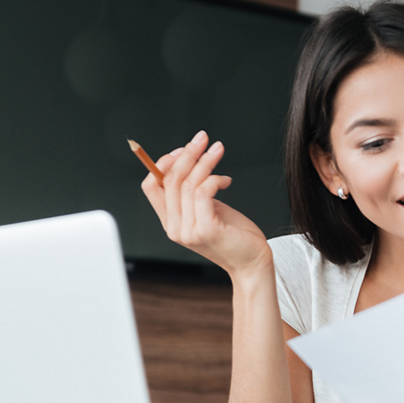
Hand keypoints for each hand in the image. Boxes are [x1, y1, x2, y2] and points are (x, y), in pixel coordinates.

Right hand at [139, 130, 270, 277]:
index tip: (183, 149)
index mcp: (171, 222)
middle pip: (169, 180)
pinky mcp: (206, 229)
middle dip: (187, 154)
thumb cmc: (235, 235)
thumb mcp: (209, 210)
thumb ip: (194, 194)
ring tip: (218, 149)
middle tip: (203, 138)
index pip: (151, 187)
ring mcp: (188, 231)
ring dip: (205, 161)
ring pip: (188, 183)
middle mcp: (175, 227)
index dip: (162, 163)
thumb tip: (191, 162)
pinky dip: (214, 178)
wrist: (252, 263)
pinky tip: (226, 180)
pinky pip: (203, 192)